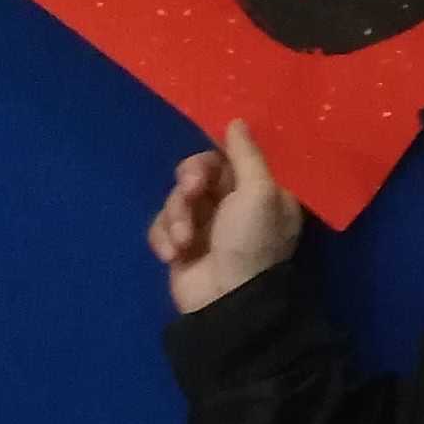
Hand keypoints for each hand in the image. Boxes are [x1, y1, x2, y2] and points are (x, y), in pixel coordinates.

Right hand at [148, 119, 303, 314]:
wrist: (227, 302)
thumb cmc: (251, 242)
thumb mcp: (258, 192)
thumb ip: (246, 154)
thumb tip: (237, 122)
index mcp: (261, 192)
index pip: (232, 157)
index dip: (214, 155)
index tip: (208, 157)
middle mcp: (235, 206)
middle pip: (199, 172)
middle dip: (190, 180)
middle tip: (191, 191)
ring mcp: (206, 227)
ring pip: (177, 198)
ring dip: (176, 215)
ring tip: (185, 238)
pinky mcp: (181, 246)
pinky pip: (162, 225)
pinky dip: (164, 236)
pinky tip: (174, 253)